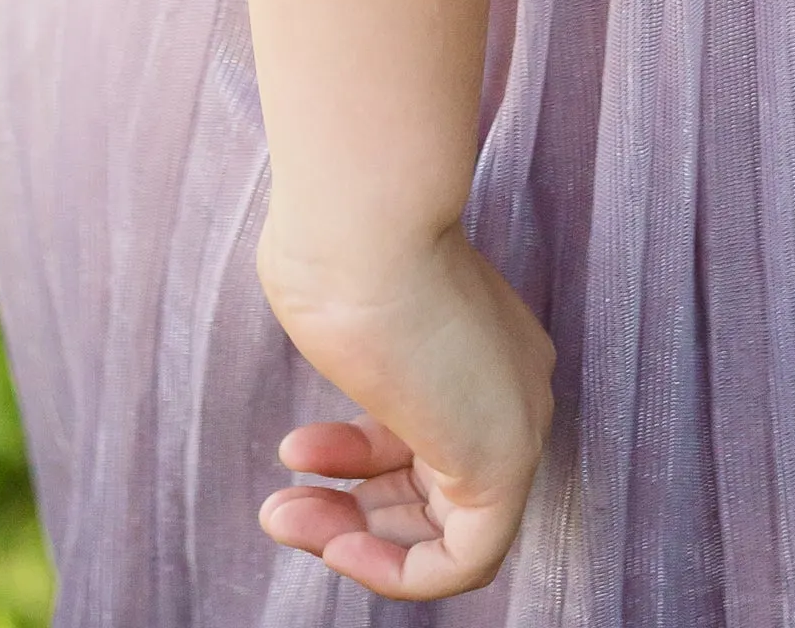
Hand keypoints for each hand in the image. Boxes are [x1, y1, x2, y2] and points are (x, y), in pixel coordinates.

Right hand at [256, 219, 554, 600]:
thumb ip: (360, 349)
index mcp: (483, 342)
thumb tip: (335, 324)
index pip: (430, 432)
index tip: (300, 452)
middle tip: (279, 505)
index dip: (360, 461)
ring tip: (280, 518)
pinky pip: (462, 562)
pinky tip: (332, 540)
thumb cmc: (342, 243)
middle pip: (437, 488)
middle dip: (350, 507)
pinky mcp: (504, 463)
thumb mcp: (350, 306)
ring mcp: (515, 423)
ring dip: (353, 539)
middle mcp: (512, 385)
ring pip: (443, 531)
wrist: (363, 223)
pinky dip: (395, 571)